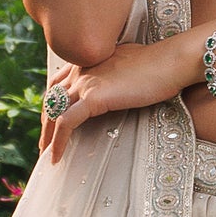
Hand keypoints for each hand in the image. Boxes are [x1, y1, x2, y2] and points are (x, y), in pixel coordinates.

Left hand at [40, 30, 204, 158]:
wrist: (171, 61)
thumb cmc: (160, 64)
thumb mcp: (129, 65)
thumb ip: (115, 74)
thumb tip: (119, 86)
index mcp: (88, 60)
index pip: (58, 83)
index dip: (52, 103)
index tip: (51, 121)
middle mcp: (81, 68)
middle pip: (51, 98)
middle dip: (45, 122)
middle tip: (44, 143)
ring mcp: (85, 82)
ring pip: (54, 112)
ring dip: (47, 136)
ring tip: (47, 155)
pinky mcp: (94, 97)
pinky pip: (66, 123)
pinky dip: (58, 142)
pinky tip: (57, 156)